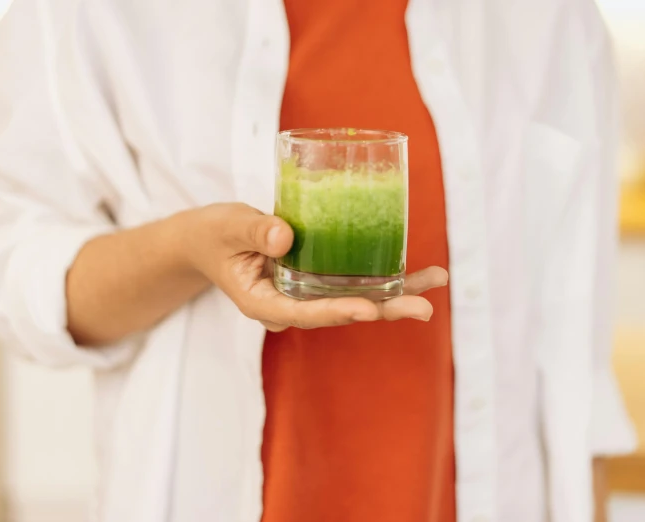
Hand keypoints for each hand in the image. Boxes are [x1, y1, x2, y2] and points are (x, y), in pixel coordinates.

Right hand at [182, 203, 447, 331]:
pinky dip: (386, 276)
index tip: (367, 310)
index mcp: (264, 304)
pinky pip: (354, 282)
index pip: (303, 315)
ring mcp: (307, 294)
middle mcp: (291, 306)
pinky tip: (420, 271)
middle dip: (383, 310)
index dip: (336, 312)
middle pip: (341, 313)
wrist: (209, 239)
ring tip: (435, 281)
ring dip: (397, 294)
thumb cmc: (214, 234)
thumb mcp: (227, 228)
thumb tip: (286, 237)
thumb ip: (253, 231)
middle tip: (423, 309)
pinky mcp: (318, 279)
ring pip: (356, 299)